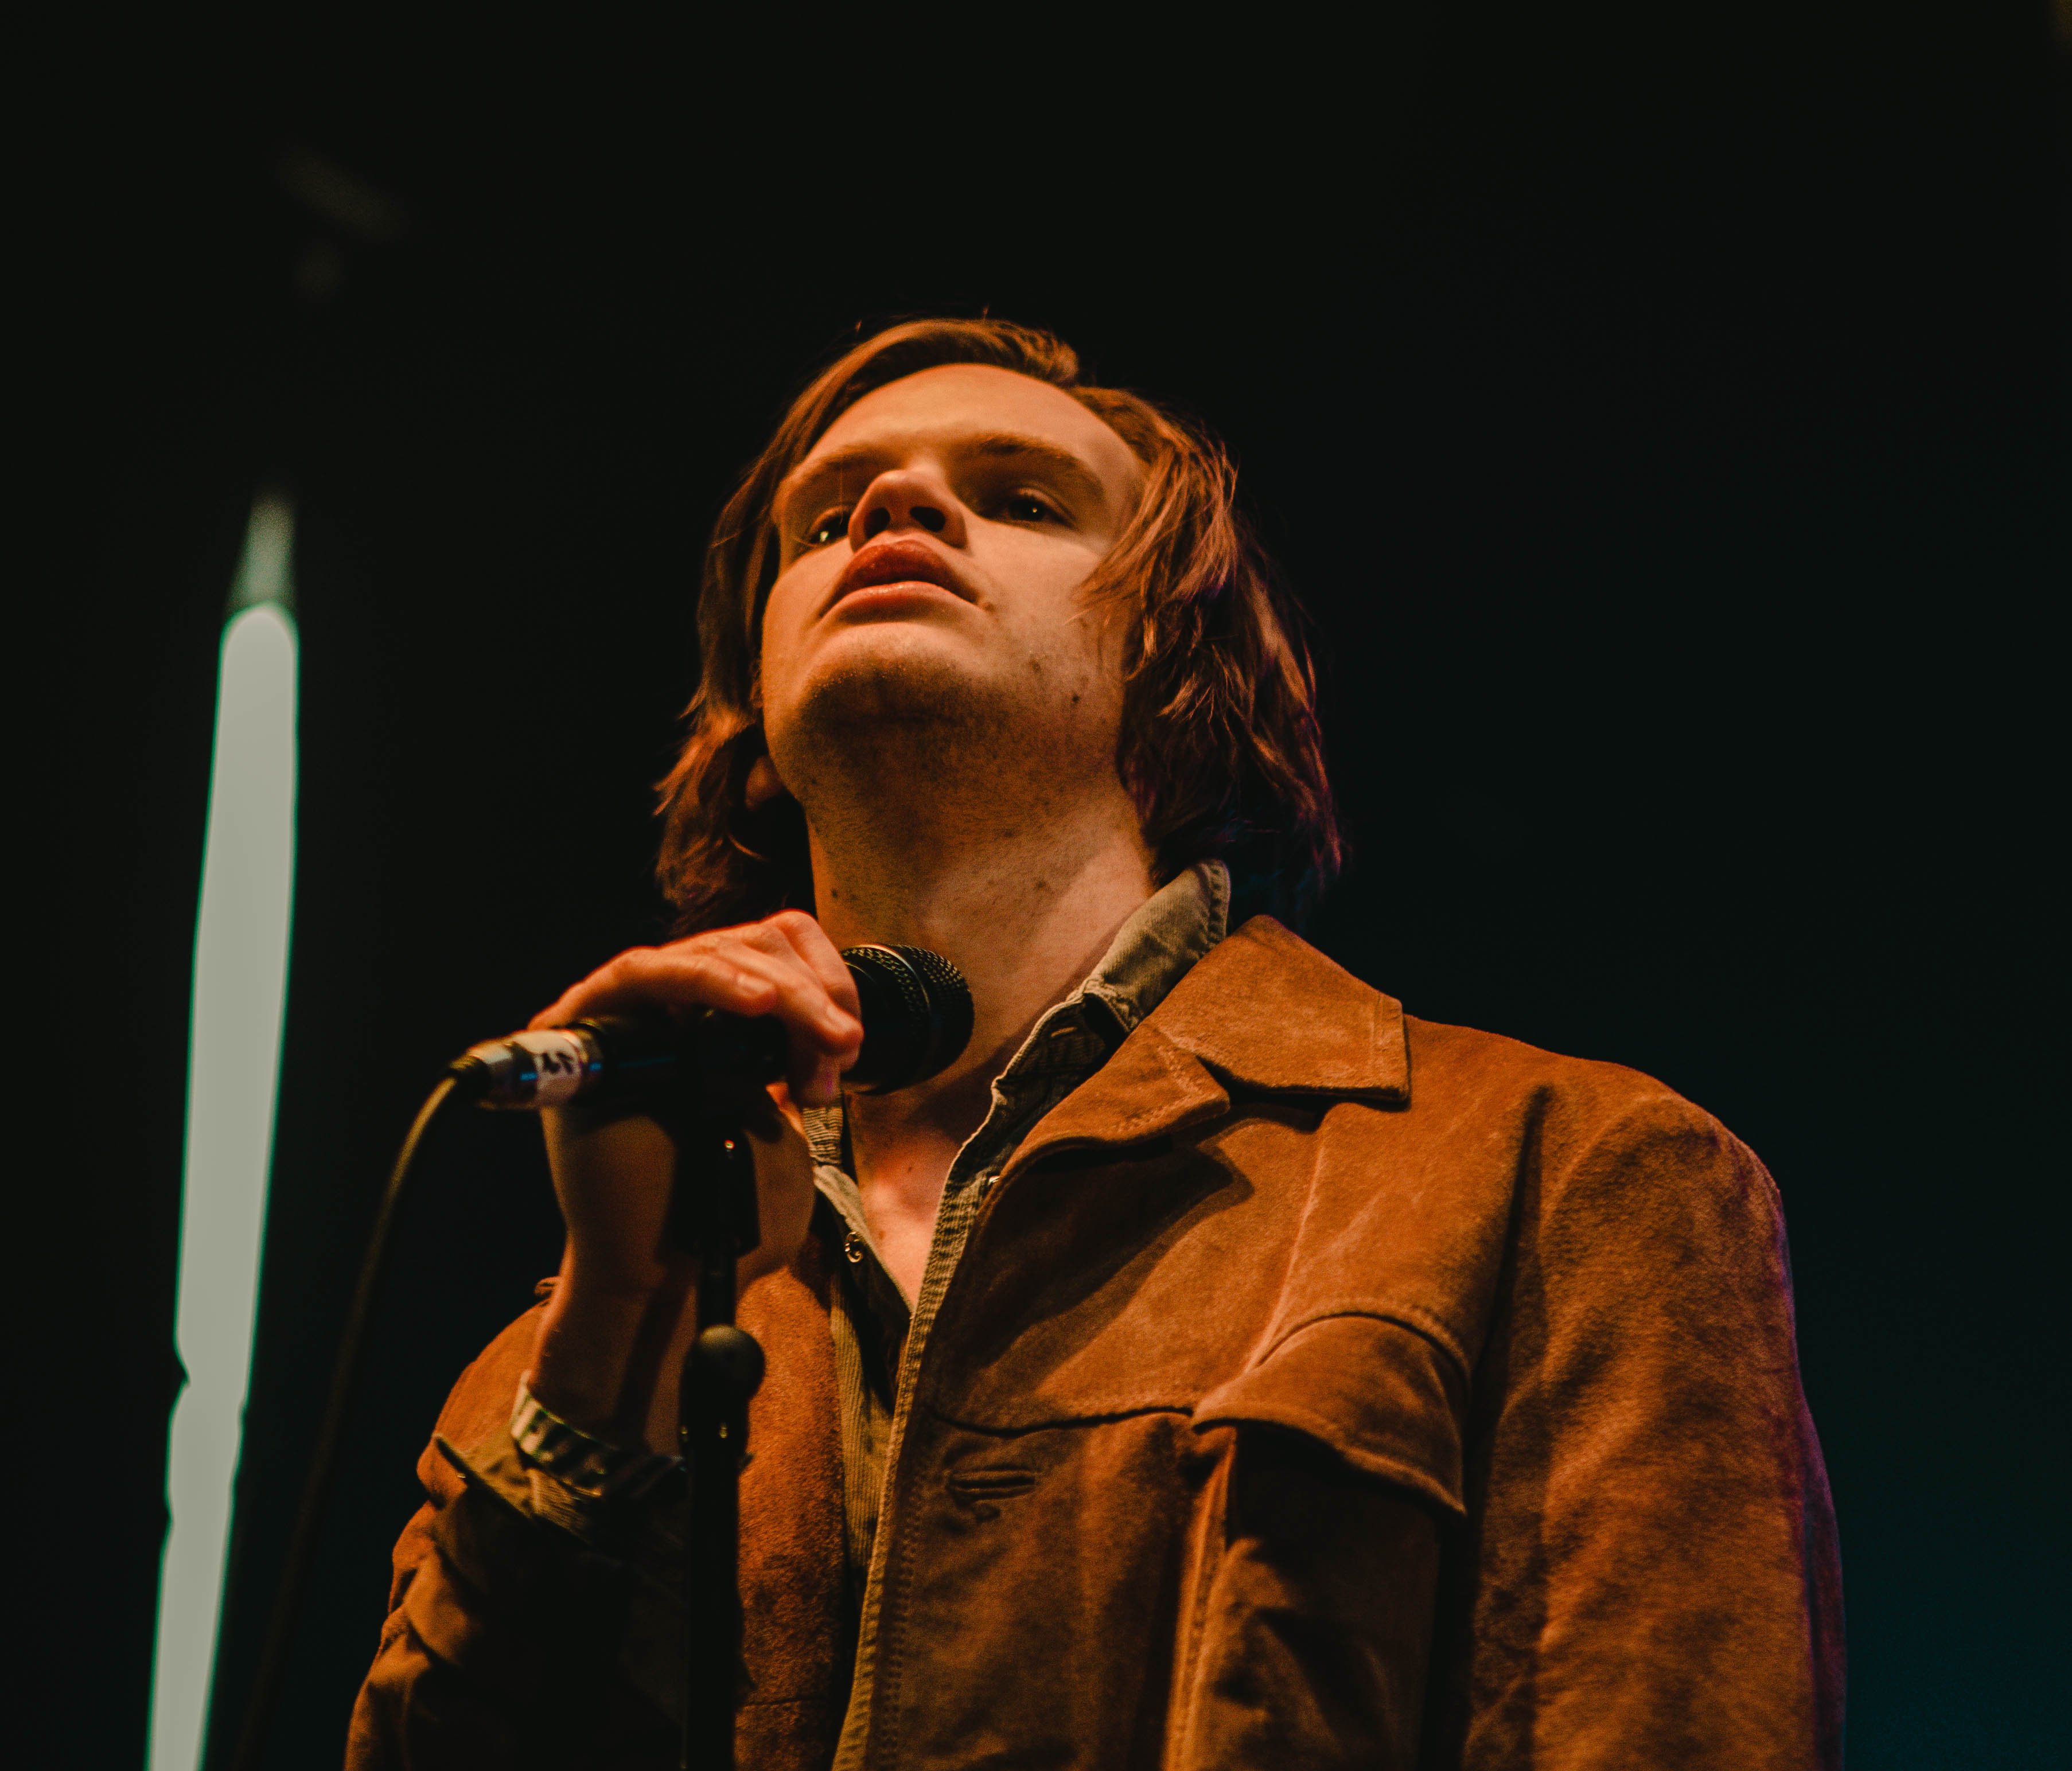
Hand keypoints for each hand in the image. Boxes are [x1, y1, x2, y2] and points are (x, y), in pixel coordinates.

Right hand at [526, 911, 860, 1447]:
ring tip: (822, 1033)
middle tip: (842, 1049)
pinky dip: (704, 978)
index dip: (823, 977)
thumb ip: (794, 1053)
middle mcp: (665, 1010)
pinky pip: (638, 974)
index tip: (850, 1040)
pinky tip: (756, 1001)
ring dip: (778, 988)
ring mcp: (622, 1017)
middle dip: (811, 992)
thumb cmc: (726, 1207)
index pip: (773, 946)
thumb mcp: (781, 1116)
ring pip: (707, 952)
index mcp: (715, 1021)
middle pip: (747, 943)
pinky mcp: (585, 1034)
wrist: (671, 1275)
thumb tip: (829, 1009)